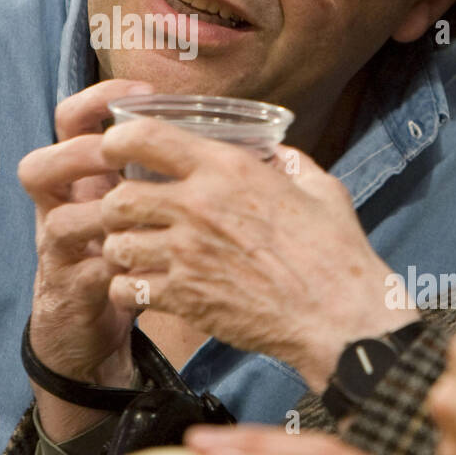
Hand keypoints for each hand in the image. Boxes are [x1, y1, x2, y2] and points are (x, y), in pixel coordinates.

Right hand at [16, 79, 152, 439]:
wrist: (88, 328)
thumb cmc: (125, 251)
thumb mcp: (137, 203)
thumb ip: (169, 169)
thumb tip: (250, 139)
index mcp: (81, 177)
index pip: (69, 122)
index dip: (95, 100)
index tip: (141, 90)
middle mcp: (61, 208)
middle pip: (39, 167)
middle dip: (77, 154)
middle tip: (116, 155)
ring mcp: (59, 252)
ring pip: (56, 221)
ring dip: (97, 214)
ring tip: (133, 212)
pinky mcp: (72, 291)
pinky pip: (88, 273)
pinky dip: (119, 267)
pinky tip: (151, 262)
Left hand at [97, 118, 402, 389]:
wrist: (339, 317)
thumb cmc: (335, 252)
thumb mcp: (320, 188)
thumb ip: (290, 163)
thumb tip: (276, 153)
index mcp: (227, 169)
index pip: (146, 137)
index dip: (119, 140)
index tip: (116, 148)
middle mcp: (197, 206)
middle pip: (119, 197)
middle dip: (116, 204)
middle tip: (129, 213)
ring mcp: (186, 255)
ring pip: (117, 244)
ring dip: (121, 247)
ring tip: (138, 251)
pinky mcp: (184, 298)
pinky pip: (128, 288)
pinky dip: (129, 288)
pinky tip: (147, 287)